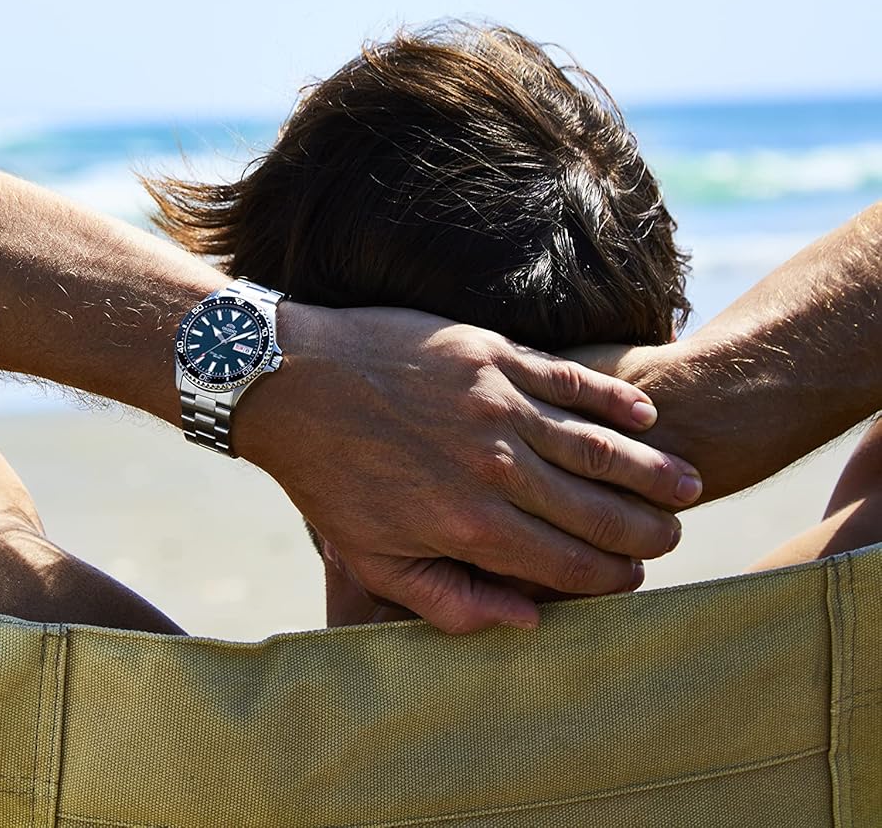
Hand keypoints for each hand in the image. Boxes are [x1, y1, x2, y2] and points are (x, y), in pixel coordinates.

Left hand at [238, 304, 700, 633]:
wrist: (289, 381)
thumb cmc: (328, 476)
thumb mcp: (372, 559)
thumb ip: (450, 600)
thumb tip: (525, 622)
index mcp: (470, 527)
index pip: (566, 563)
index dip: (610, 576)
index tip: (634, 579)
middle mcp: (495, 468)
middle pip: (597, 509)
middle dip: (644, 530)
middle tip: (674, 536)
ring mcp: (497, 406)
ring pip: (597, 445)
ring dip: (649, 468)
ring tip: (687, 485)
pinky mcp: (489, 354)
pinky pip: (568, 380)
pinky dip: (612, 399)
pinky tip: (643, 413)